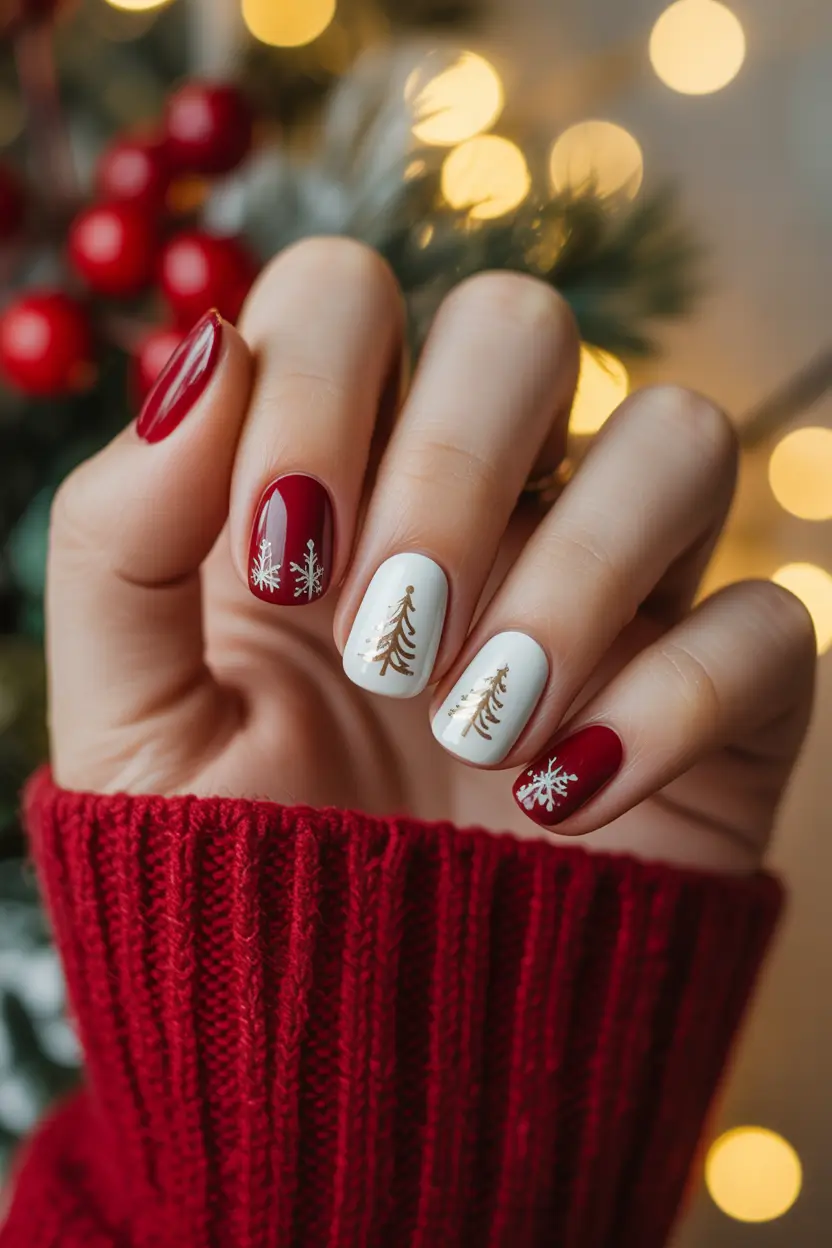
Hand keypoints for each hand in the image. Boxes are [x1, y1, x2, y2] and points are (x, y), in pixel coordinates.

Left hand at [46, 239, 815, 873]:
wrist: (359, 1046)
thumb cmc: (239, 872)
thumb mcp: (126, 720)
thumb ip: (119, 534)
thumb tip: (205, 353)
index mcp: (336, 477)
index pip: (345, 293)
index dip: (316, 390)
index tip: (284, 561)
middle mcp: (487, 502)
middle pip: (521, 321)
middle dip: (451, 468)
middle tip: (386, 635)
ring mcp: (615, 587)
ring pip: (678, 434)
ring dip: (574, 573)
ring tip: (476, 721)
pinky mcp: (718, 694)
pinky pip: (765, 623)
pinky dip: (670, 705)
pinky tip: (563, 804)